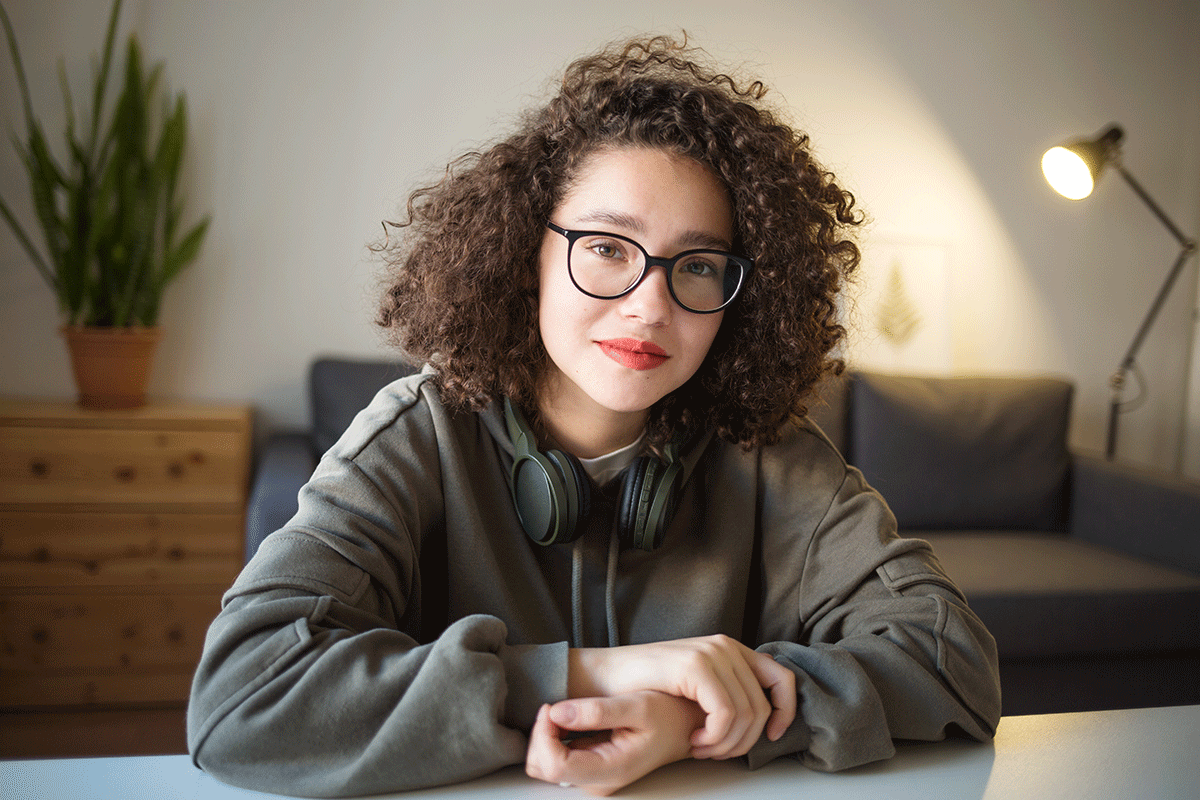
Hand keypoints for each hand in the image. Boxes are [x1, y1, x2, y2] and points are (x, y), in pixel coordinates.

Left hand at [525, 692, 704, 795]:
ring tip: (567, 711)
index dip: (543, 734)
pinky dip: (556, 737)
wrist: (685, 727)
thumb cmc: (669, 716)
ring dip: (547, 735)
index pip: (553, 764)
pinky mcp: (590, 768)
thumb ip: (597, 711)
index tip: (552, 707)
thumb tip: (557, 713)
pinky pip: (557, 757)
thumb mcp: (638, 705)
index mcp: (610, 768)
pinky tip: (573, 720)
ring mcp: (593, 777)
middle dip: (542, 734)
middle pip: (542, 767)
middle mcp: (598, 780)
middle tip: (558, 707)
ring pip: (546, 763)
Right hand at [569, 635, 795, 759]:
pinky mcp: (696, 665)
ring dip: (726, 743)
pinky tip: (694, 741)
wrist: (605, 679)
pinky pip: (727, 713)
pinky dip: (715, 736)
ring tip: (700, 748)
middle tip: (714, 752)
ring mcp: (712, 652)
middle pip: (763, 706)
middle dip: (744, 741)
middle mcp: (726, 645)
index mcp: (730, 649)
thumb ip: (726, 691)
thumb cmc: (646, 688)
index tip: (771, 736)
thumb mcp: (696, 688)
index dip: (785, 712)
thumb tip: (762, 720)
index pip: (782, 678)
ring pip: (747, 713)